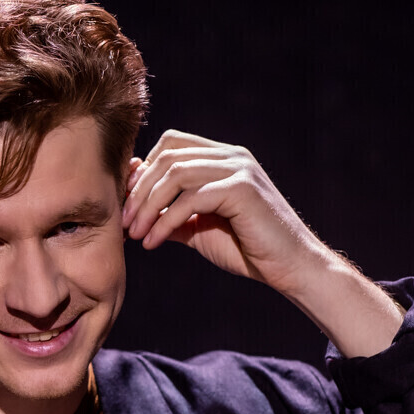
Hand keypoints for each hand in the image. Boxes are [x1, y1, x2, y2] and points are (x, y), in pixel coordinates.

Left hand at [120, 130, 402, 356]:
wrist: (290, 269)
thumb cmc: (247, 249)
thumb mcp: (198, 229)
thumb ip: (170, 214)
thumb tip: (133, 210)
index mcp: (222, 158)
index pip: (171, 145)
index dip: (142, 171)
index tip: (125, 204)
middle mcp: (231, 156)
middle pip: (168, 155)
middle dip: (139, 190)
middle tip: (123, 223)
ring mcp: (239, 169)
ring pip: (176, 174)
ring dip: (147, 206)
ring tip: (134, 234)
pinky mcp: (242, 189)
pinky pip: (191, 198)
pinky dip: (165, 221)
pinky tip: (153, 243)